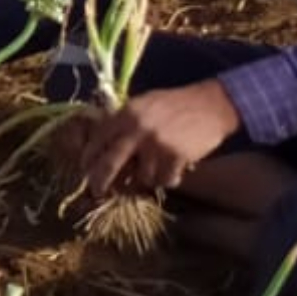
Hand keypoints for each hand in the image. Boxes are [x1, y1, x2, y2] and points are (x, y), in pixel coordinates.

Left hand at [81, 81, 240, 198]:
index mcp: (126, 113)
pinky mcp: (176, 157)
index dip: (88, 157)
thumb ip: (123, 122)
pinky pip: (164, 180)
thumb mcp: (143, 104)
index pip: (98, 139)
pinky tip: (173, 171)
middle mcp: (137, 129)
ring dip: (146, 178)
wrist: (211, 105)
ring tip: (155, 170)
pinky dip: (168, 179)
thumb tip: (104, 145)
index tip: (85, 169)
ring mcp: (156, 145)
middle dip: (99, 181)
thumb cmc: (175, 104)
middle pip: (109, 163)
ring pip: (141, 177)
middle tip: (96, 191)